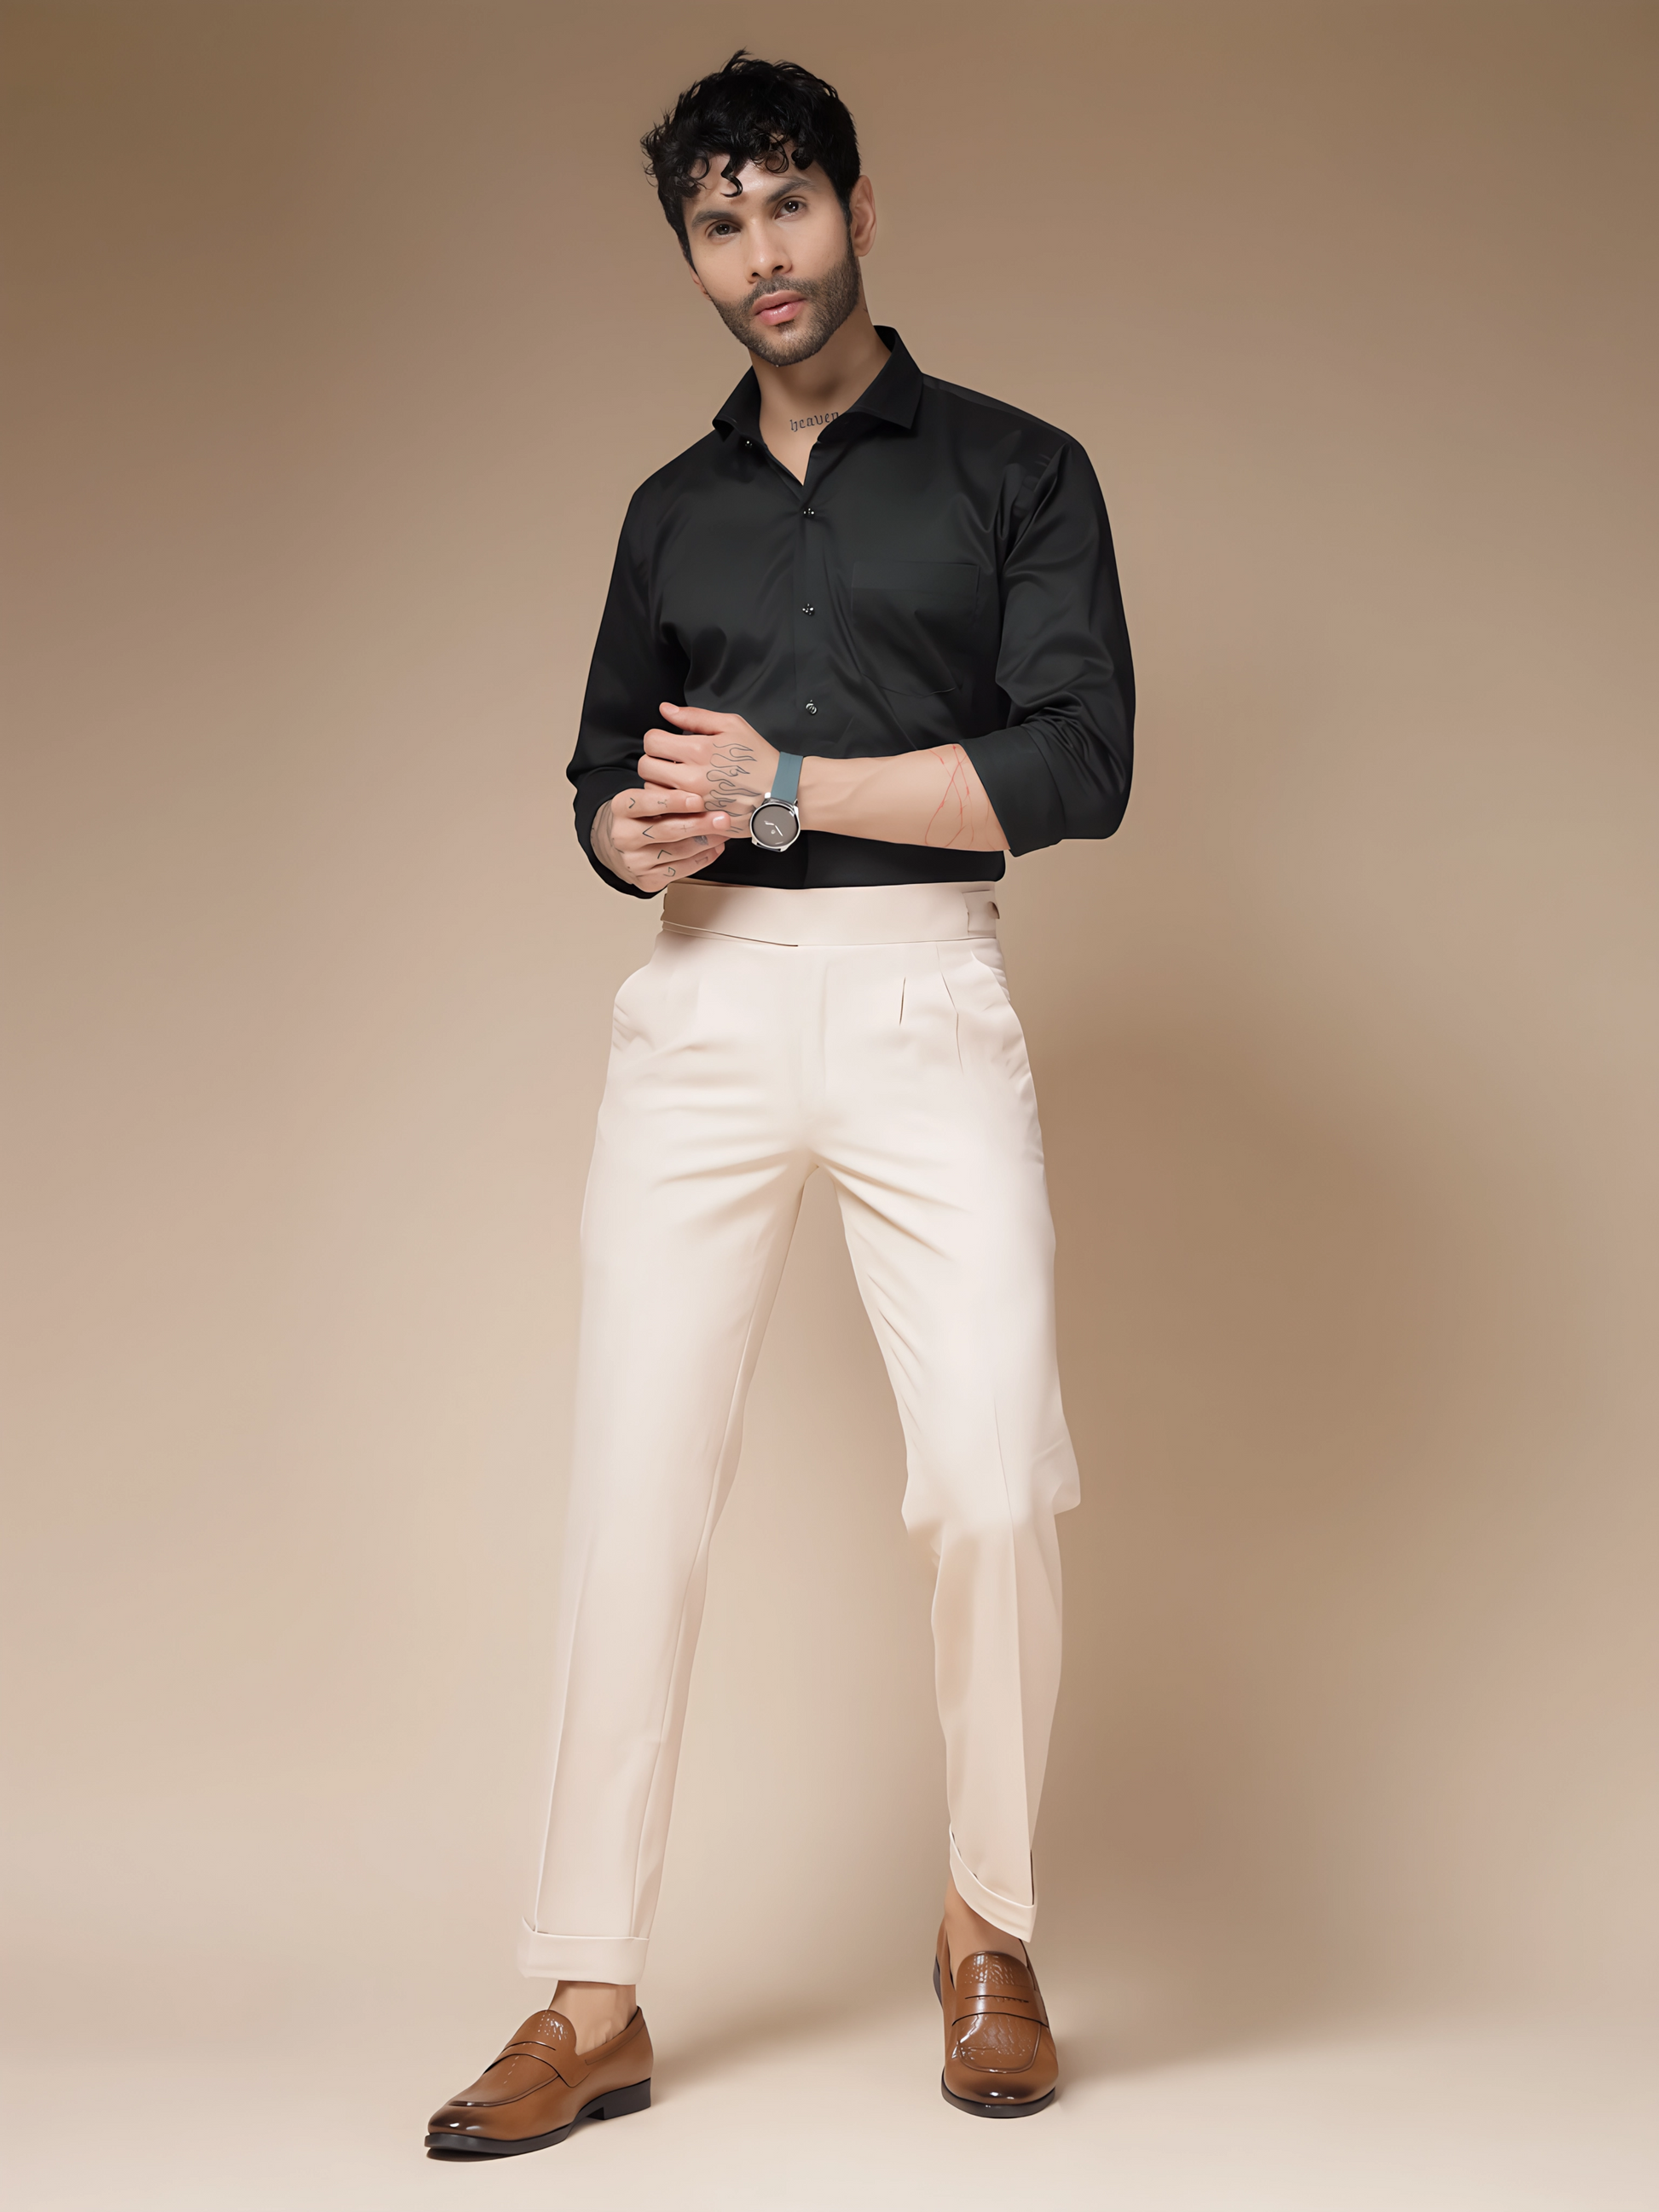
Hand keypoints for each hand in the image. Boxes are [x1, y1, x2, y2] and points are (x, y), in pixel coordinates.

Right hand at [592, 785, 728, 892]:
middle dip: (699, 824)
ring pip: (677, 852)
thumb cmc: (639, 817)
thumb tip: (705, 793)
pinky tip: (714, 847)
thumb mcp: (645, 798)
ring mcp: (634, 861)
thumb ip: (668, 794)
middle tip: (722, 819)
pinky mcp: (647, 880)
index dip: (673, 802)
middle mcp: (623, 836)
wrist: (618, 846)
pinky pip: (680, 870)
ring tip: (723, 831)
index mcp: (621, 808)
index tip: (698, 800)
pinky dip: (702, 858)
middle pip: (666, 830)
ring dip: (706, 841)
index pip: (645, 803)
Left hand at [640, 704, 779, 835]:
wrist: (781, 793)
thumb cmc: (759, 758)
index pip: (652, 741)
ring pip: (653, 790)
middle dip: (654, 759)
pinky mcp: (698, 820)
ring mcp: (694, 803)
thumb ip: (695, 716)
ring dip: (660, 782)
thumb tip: (666, 709)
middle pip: (645, 766)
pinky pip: (668, 811)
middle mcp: (692, 778)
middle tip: (670, 760)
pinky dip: (670, 802)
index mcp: (699, 750)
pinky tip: (684, 797)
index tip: (667, 742)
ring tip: (679, 779)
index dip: (657, 738)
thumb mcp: (732, 725)